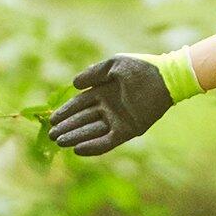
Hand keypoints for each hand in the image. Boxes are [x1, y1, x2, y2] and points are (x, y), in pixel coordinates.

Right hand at [47, 55, 174, 155]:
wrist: (164, 77)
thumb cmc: (140, 68)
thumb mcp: (113, 66)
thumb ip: (93, 74)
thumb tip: (74, 85)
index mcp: (103, 93)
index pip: (79, 105)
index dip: (65, 112)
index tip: (51, 120)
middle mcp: (108, 108)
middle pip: (82, 120)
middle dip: (66, 128)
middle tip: (51, 135)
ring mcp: (118, 120)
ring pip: (91, 131)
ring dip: (75, 137)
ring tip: (59, 142)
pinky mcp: (128, 131)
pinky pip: (106, 141)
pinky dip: (93, 146)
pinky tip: (78, 149)